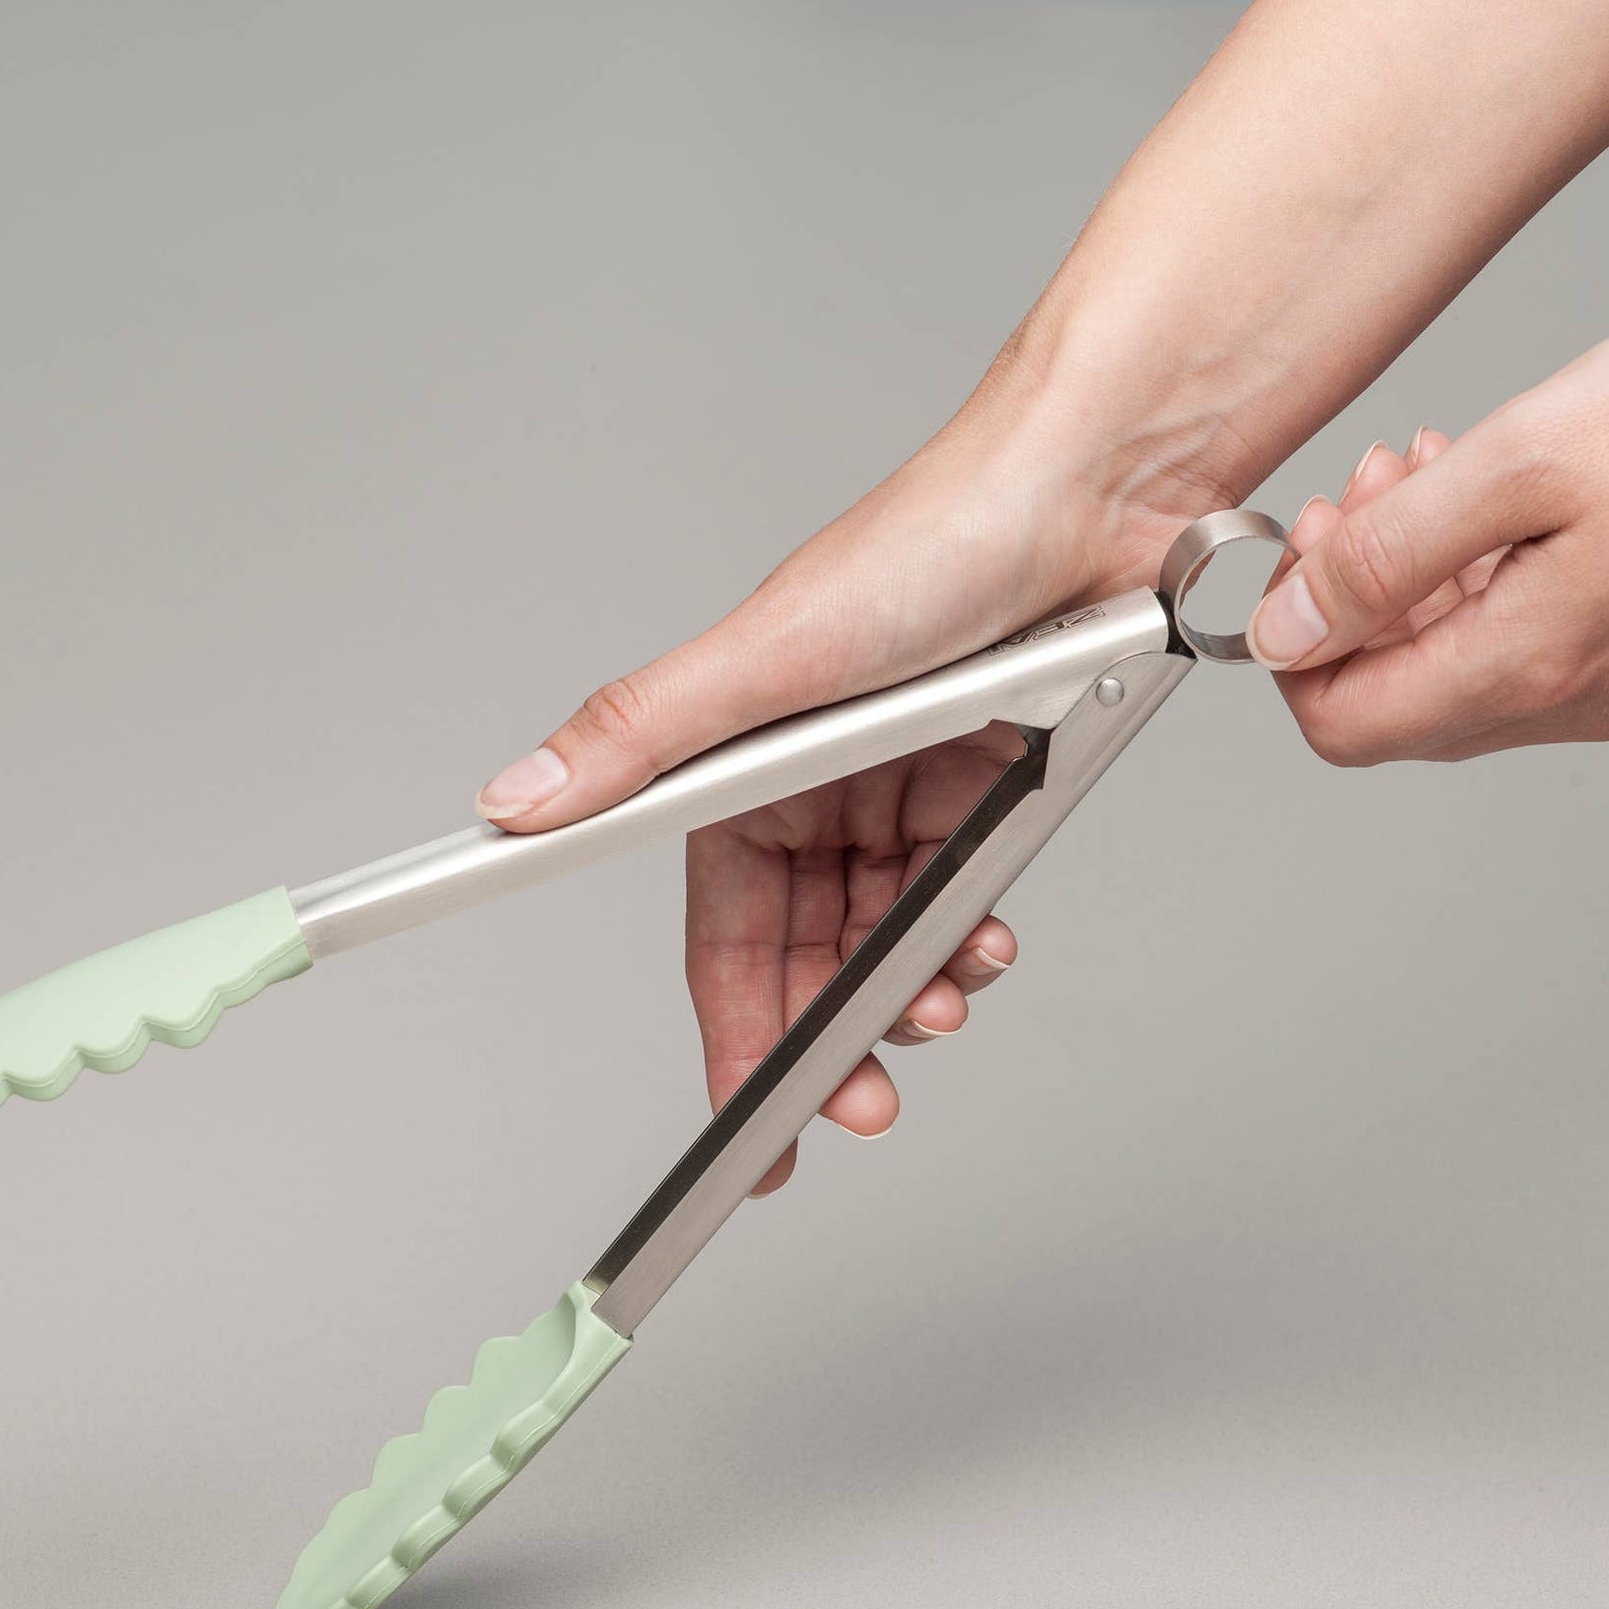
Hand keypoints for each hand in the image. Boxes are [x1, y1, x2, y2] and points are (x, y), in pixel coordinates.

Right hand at [473, 384, 1212, 1192]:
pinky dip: (970, 932)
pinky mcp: (978, 779)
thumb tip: (516, 800)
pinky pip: (959, 890)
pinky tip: (988, 944)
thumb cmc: (930, 545)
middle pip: (807, 951)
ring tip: (941, 1009)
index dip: (731, 1033)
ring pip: (888, 932)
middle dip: (834, 1034)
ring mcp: (898, 784)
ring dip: (911, 990)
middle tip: (864, 1104)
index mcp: (745, 765)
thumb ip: (643, 738)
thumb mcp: (771, 658)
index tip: (745, 1120)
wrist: (1092, 488)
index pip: (723, 933)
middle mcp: (815, 781)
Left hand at [1248, 321, 1608, 764]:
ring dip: (1405, 575)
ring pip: (1447, 665)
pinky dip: (1469, 574)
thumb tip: (1285, 632)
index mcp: (1527, 666)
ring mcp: (1604, 686)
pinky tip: (1478, 496)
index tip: (1307, 553)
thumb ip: (1386, 558)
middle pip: (1388, 698)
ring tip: (1417, 474)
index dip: (1296, 647)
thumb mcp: (1519, 462)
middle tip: (1367, 491)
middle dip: (1350, 596)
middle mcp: (1565, 700)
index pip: (1342, 724)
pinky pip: (1512, 641)